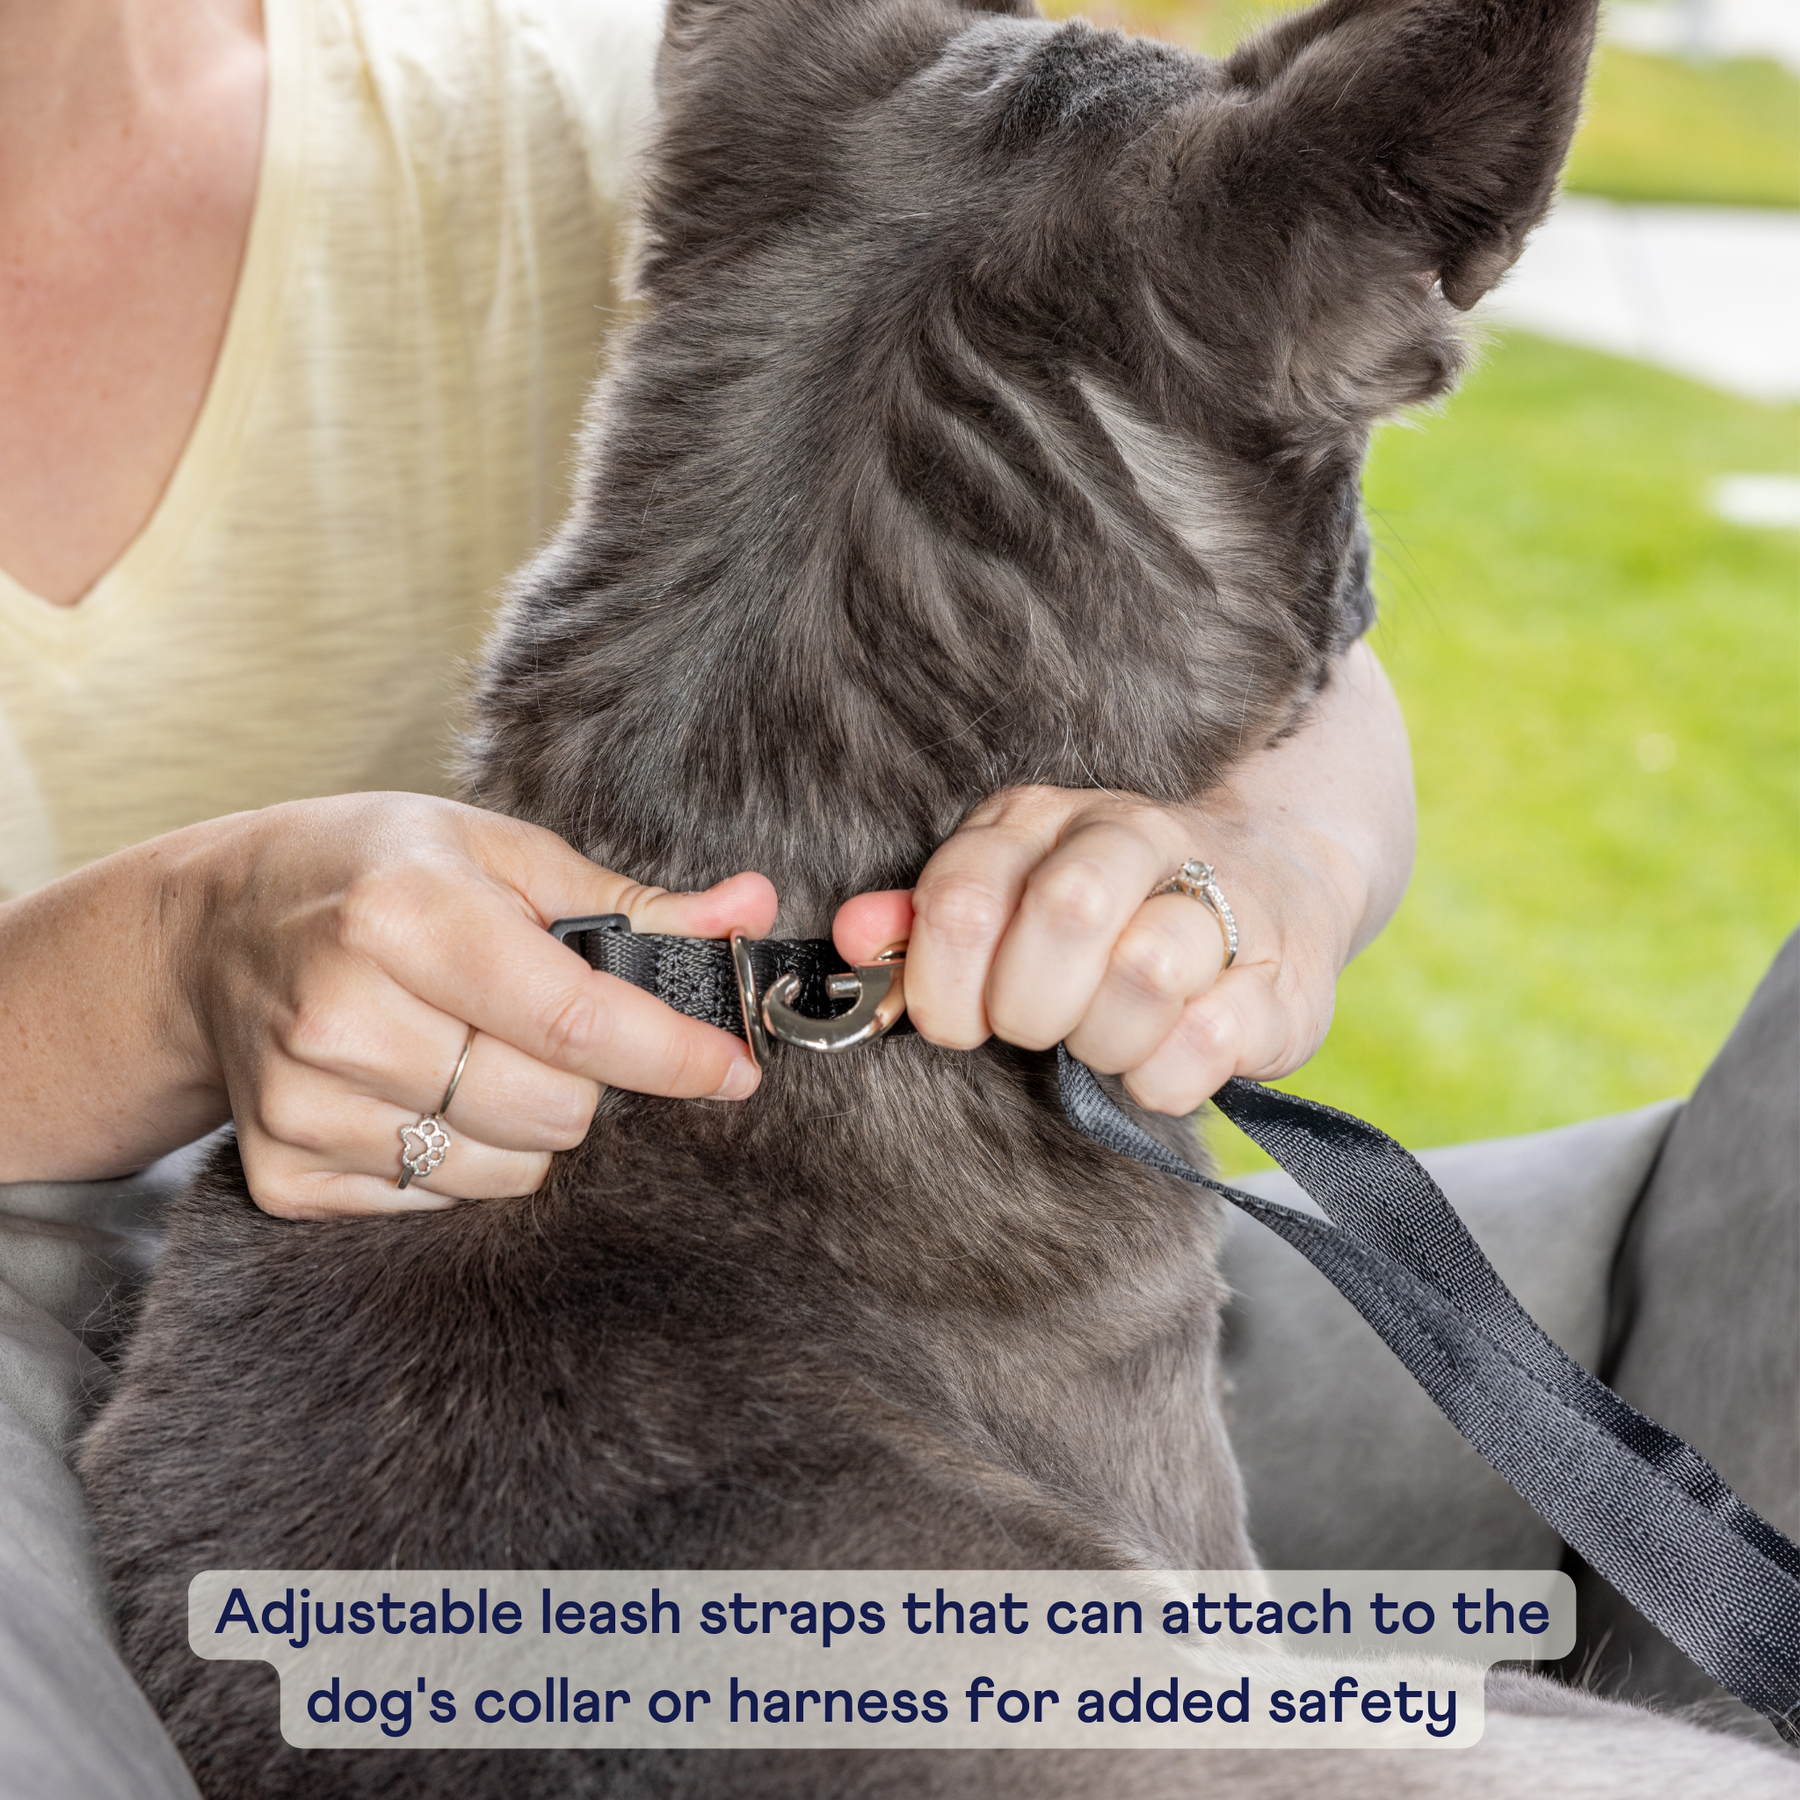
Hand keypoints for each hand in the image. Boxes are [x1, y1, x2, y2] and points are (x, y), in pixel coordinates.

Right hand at [0, 794, 774, 1212]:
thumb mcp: (501, 853)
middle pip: (552, 1112)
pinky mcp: (284, 1174)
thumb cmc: (376, 874)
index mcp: (402, 915)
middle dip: (586, 1079)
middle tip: (547, 1026)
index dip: (672, 1054)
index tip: (735, 1070)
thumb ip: (633, 902)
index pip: (572, 1019)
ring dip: (526, 1123)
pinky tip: (421, 1089)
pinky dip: (460, 1158)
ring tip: (475, 1050)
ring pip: (506, 1171)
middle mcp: (342, 1015)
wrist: (214, 929)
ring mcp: (302, 1105)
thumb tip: (753, 909)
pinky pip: (438, 1202)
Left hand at [833, 643, 1413, 1113]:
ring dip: (1104, 1040)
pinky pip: (1209, 1041)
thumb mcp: (1006, 898)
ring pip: (1145, 975)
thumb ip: (925, 922)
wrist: (1275, 881)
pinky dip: (1165, 1075)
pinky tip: (1159, 1059)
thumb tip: (852, 937)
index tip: (954, 1022)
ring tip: (1103, 1039)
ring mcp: (1221, 899)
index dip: (943, 981)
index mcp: (1044, 820)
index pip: (969, 890)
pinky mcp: (1281, 976)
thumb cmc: (1107, 914)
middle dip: (1031, 1005)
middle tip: (1038, 1030)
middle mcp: (1134, 838)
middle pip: (1067, 913)